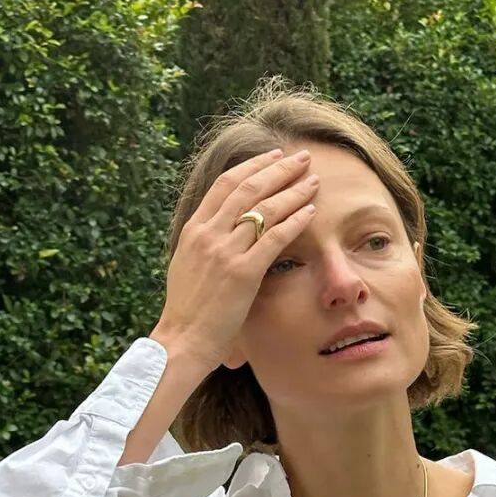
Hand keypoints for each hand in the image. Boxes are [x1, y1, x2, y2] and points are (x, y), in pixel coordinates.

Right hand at [153, 148, 319, 370]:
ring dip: (292, 190)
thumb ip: (204, 245)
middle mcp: (209, 234)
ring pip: (264, 208)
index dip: (252, 166)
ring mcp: (225, 252)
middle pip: (248, 188)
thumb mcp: (188, 266)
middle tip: (301, 157)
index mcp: (194, 229)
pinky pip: (274, 238)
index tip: (272, 156)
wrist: (182, 340)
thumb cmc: (187, 312)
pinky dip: (294, 221)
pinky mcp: (243, 273)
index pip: (225, 185)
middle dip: (278, 169)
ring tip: (313, 180)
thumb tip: (219, 232)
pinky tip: (311, 211)